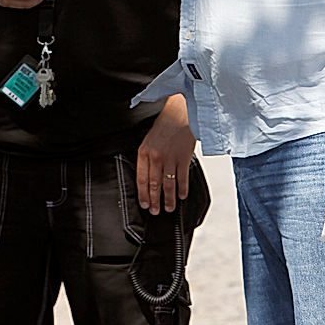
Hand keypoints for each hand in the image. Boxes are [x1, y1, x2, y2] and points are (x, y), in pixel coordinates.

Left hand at [136, 95, 195, 214]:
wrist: (180, 112)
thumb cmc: (165, 125)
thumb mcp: (149, 139)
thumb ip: (146, 157)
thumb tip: (147, 177)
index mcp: (144, 152)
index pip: (141, 179)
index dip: (143, 194)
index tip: (145, 204)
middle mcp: (155, 157)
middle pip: (154, 185)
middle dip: (154, 201)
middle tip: (155, 211)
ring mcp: (170, 158)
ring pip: (168, 185)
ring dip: (168, 199)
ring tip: (169, 208)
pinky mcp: (183, 158)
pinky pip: (182, 178)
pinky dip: (182, 189)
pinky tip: (182, 195)